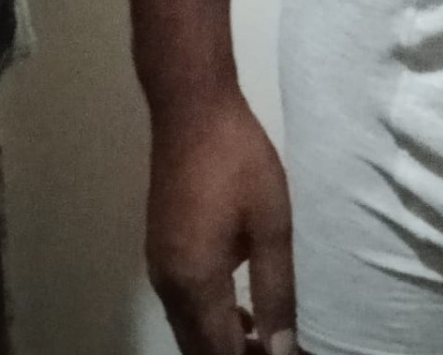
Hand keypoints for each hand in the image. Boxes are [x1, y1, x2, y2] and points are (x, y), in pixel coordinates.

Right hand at [146, 94, 296, 354]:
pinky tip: (237, 306)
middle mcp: (169, 284)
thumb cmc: (239, 162)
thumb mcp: (271, 224)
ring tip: (266, 336)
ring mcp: (159, 265)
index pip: (221, 353)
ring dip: (220, 340)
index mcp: (196, 282)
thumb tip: (283, 347)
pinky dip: (207, 317)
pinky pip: (181, 303)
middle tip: (278, 348)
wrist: (192, 111)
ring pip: (187, 327)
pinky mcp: (160, 247)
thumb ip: (276, 289)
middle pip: (198, 348)